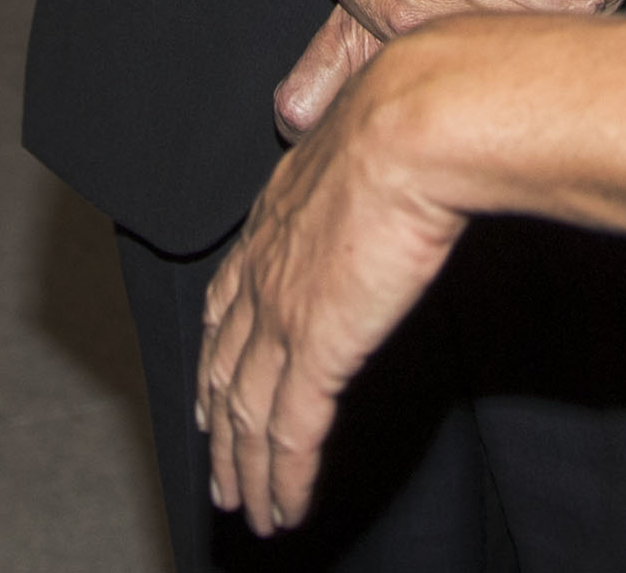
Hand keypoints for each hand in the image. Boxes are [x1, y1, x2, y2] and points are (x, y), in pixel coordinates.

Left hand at [204, 30, 475, 538]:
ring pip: (247, 414)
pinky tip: (284, 511)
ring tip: (248, 510)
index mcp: (272, 217)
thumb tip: (382, 163)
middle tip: (219, 471)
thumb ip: (356, 169)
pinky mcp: (316, 348)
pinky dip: (283, 481)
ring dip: (245, 470)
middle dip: (218, 425)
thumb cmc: (410, 112)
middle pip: (223, 368)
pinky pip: (290, 434)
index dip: (214, 354)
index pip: (224, 302)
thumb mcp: (366, 136)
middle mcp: (263, 268)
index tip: (210, 390)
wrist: (414, 121)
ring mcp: (282, 312)